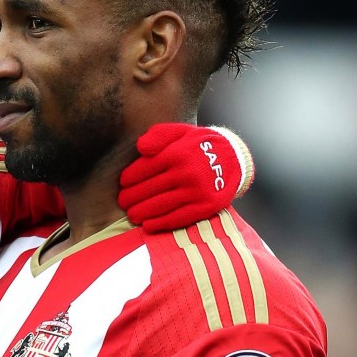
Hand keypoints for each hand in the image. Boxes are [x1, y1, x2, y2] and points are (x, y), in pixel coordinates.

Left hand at [118, 123, 253, 232]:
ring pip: (160, 205)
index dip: (129, 178)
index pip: (144, 169)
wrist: (234, 158)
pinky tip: (148, 225)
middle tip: (123, 202)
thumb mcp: (179, 131)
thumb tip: (140, 147)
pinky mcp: (205, 207)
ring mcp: (196, 191)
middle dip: (131, 197)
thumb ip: (157, 135)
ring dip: (141, 212)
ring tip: (132, 214)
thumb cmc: (198, 145)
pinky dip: (160, 223)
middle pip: (149, 189)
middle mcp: (186, 173)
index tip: (122, 183)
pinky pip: (178, 218)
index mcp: (177, 153)